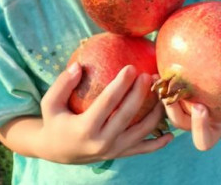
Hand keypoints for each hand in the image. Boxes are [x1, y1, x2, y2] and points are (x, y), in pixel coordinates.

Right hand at [38, 63, 172, 163]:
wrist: (56, 150)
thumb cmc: (55, 121)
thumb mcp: (49, 103)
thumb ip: (62, 84)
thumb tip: (77, 65)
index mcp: (85, 128)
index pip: (107, 103)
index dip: (120, 85)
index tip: (131, 67)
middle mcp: (101, 142)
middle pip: (127, 115)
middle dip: (141, 94)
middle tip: (150, 75)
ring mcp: (113, 151)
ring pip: (141, 132)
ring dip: (155, 113)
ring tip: (162, 94)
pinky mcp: (120, 155)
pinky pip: (143, 149)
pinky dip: (158, 143)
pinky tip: (171, 133)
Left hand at [163, 56, 220, 150]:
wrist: (202, 74)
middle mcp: (208, 127)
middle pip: (204, 140)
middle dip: (201, 127)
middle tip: (200, 107)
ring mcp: (188, 121)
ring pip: (179, 126)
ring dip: (174, 113)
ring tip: (169, 95)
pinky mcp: (171, 110)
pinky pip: (164, 105)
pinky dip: (159, 92)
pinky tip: (154, 73)